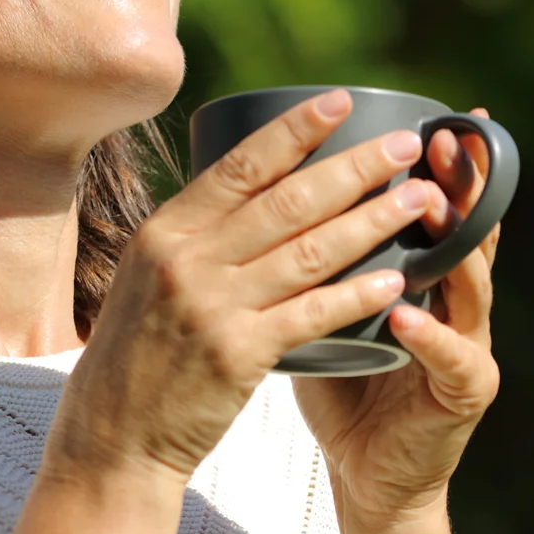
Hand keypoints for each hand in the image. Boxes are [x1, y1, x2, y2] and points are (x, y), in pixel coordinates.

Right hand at [44, 90, 450, 487]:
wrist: (112, 431)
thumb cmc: (138, 348)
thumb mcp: (148, 272)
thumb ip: (196, 233)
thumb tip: (249, 183)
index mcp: (167, 229)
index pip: (241, 164)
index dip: (295, 130)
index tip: (341, 101)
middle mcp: (187, 257)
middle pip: (286, 200)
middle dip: (354, 167)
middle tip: (406, 146)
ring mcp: (213, 305)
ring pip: (309, 251)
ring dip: (373, 222)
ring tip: (421, 202)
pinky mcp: (238, 354)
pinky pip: (311, 314)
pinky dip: (356, 294)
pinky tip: (395, 279)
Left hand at [293, 108, 502, 526]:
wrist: (367, 472)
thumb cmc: (341, 380)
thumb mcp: (324, 302)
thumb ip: (310, 253)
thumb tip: (252, 191)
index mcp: (425, 275)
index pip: (441, 209)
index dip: (443, 165)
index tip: (435, 116)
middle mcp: (456, 302)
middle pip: (467, 231)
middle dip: (458, 182)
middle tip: (443, 140)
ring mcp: (466, 345)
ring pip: (471, 284)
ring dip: (453, 243)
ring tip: (434, 206)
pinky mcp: (462, 394)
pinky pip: (451, 358)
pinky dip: (429, 334)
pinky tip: (407, 314)